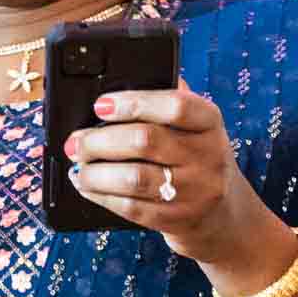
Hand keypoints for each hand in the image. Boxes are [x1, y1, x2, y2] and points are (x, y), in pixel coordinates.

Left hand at [65, 79, 269, 266]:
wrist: (221, 214)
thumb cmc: (195, 157)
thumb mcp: (195, 126)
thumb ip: (167, 100)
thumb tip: (123, 76)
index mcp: (210, 122)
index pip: (176, 105)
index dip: (134, 102)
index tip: (100, 105)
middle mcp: (207, 156)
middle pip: (145, 141)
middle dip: (100, 140)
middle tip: (76, 141)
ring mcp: (194, 191)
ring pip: (135, 178)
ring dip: (96, 172)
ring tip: (78, 165)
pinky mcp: (177, 220)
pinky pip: (132, 207)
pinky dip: (102, 196)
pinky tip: (86, 186)